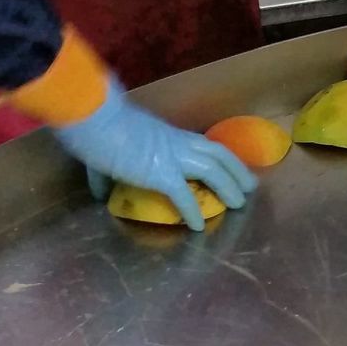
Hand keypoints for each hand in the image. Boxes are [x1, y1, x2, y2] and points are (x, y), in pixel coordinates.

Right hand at [51, 79, 255, 230]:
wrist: (95, 119)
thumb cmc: (100, 128)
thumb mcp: (111, 148)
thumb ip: (107, 172)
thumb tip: (99, 194)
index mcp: (169, 136)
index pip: (203, 145)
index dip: (220, 157)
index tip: (231, 168)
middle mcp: (179, 144)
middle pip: (219, 154)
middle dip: (237, 170)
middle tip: (250, 186)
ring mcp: (174, 158)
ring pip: (213, 171)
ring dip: (229, 187)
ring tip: (239, 204)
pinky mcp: (162, 174)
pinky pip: (184, 196)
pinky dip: (193, 211)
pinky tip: (197, 226)